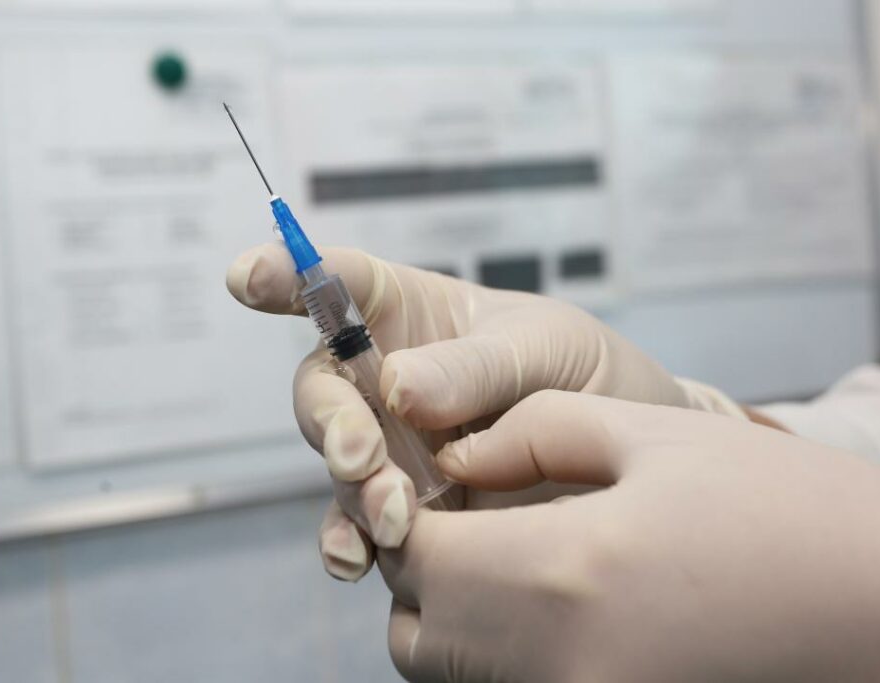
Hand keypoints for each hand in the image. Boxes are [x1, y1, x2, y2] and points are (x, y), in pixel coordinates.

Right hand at [227, 245, 746, 580]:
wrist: (633, 464)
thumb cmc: (588, 376)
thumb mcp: (545, 349)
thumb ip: (474, 366)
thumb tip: (397, 387)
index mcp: (414, 315)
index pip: (342, 284)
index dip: (288, 274)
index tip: (246, 277)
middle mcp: (386, 380)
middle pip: (325, 388)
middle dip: (331, 420)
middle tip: (358, 452)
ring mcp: (393, 449)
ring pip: (340, 465)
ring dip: (354, 490)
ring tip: (396, 514)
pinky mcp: (409, 512)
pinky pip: (360, 529)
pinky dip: (353, 545)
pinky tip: (361, 561)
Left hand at [380, 392, 879, 682]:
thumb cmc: (790, 514)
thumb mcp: (657, 436)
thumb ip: (533, 433)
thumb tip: (452, 454)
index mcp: (559, 575)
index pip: (414, 557)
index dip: (405, 516)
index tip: (435, 487)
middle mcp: (555, 665)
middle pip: (419, 631)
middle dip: (424, 573)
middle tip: (471, 522)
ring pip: (455, 674)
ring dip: (457, 621)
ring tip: (515, 563)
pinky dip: (507, 655)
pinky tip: (561, 610)